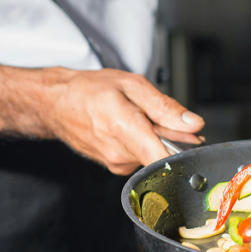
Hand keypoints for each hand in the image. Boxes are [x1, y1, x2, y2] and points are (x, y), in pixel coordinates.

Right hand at [41, 68, 204, 174]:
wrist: (56, 103)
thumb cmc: (88, 90)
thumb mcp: (131, 85)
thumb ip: (165, 107)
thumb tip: (193, 123)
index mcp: (126, 130)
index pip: (164, 160)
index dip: (185, 152)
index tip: (193, 142)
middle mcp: (121, 154)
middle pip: (163, 153)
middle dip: (172, 137)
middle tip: (162, 116)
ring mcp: (116, 163)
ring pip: (153, 155)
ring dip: (156, 138)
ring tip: (139, 117)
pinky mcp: (115, 166)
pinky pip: (141, 157)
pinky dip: (144, 143)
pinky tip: (132, 127)